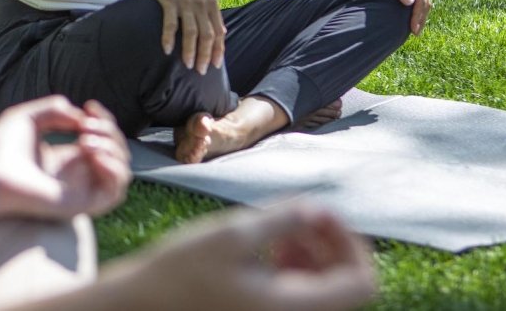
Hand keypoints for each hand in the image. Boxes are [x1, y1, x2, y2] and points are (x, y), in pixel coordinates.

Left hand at [0, 96, 130, 219]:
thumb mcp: (30, 117)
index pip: (102, 139)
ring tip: (87, 140)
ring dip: (114, 149)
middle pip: (116, 152)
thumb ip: (56, 109)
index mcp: (66, 158)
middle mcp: (78, 176)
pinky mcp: (82, 206)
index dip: (104, 119)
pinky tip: (93, 153)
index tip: (90, 105)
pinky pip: (115, 192)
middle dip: (109, 131)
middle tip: (86, 125)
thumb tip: (81, 118)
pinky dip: (114, 169)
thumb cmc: (1, 148)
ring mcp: (81, 191)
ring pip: (122, 172)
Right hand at [127, 203, 375, 310]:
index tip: (320, 212)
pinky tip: (270, 248)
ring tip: (282, 231)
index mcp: (293, 309)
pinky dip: (298, 267)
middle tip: (301, 214)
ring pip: (328, 290)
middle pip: (349, 286)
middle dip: (332, 243)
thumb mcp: (231, 235)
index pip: (362, 282)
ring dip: (316, 253)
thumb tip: (320, 206)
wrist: (143, 306)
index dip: (350, 242)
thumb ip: (282, 219)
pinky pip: (303, 294)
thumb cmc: (180, 273)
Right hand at [149, 0, 225, 73]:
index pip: (218, 31)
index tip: (215, 65)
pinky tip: (167, 50)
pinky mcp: (169, 1)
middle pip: (206, 35)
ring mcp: (185, 2)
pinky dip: (169, 38)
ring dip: (189, 51)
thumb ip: (214, 13)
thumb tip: (223, 32)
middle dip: (204, 55)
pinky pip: (170, 24)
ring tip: (187, 64)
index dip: (218, 50)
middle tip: (201, 70)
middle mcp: (201, 4)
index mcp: (212, 3)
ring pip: (191, 32)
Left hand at [361, 0, 430, 33]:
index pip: (422, 1)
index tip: (413, 29)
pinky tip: (411, 18)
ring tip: (415, 30)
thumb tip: (410, 3)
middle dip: (421, 19)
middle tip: (415, 34)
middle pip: (425, 3)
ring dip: (419, 15)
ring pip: (422, 2)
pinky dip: (416, 10)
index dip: (418, 16)